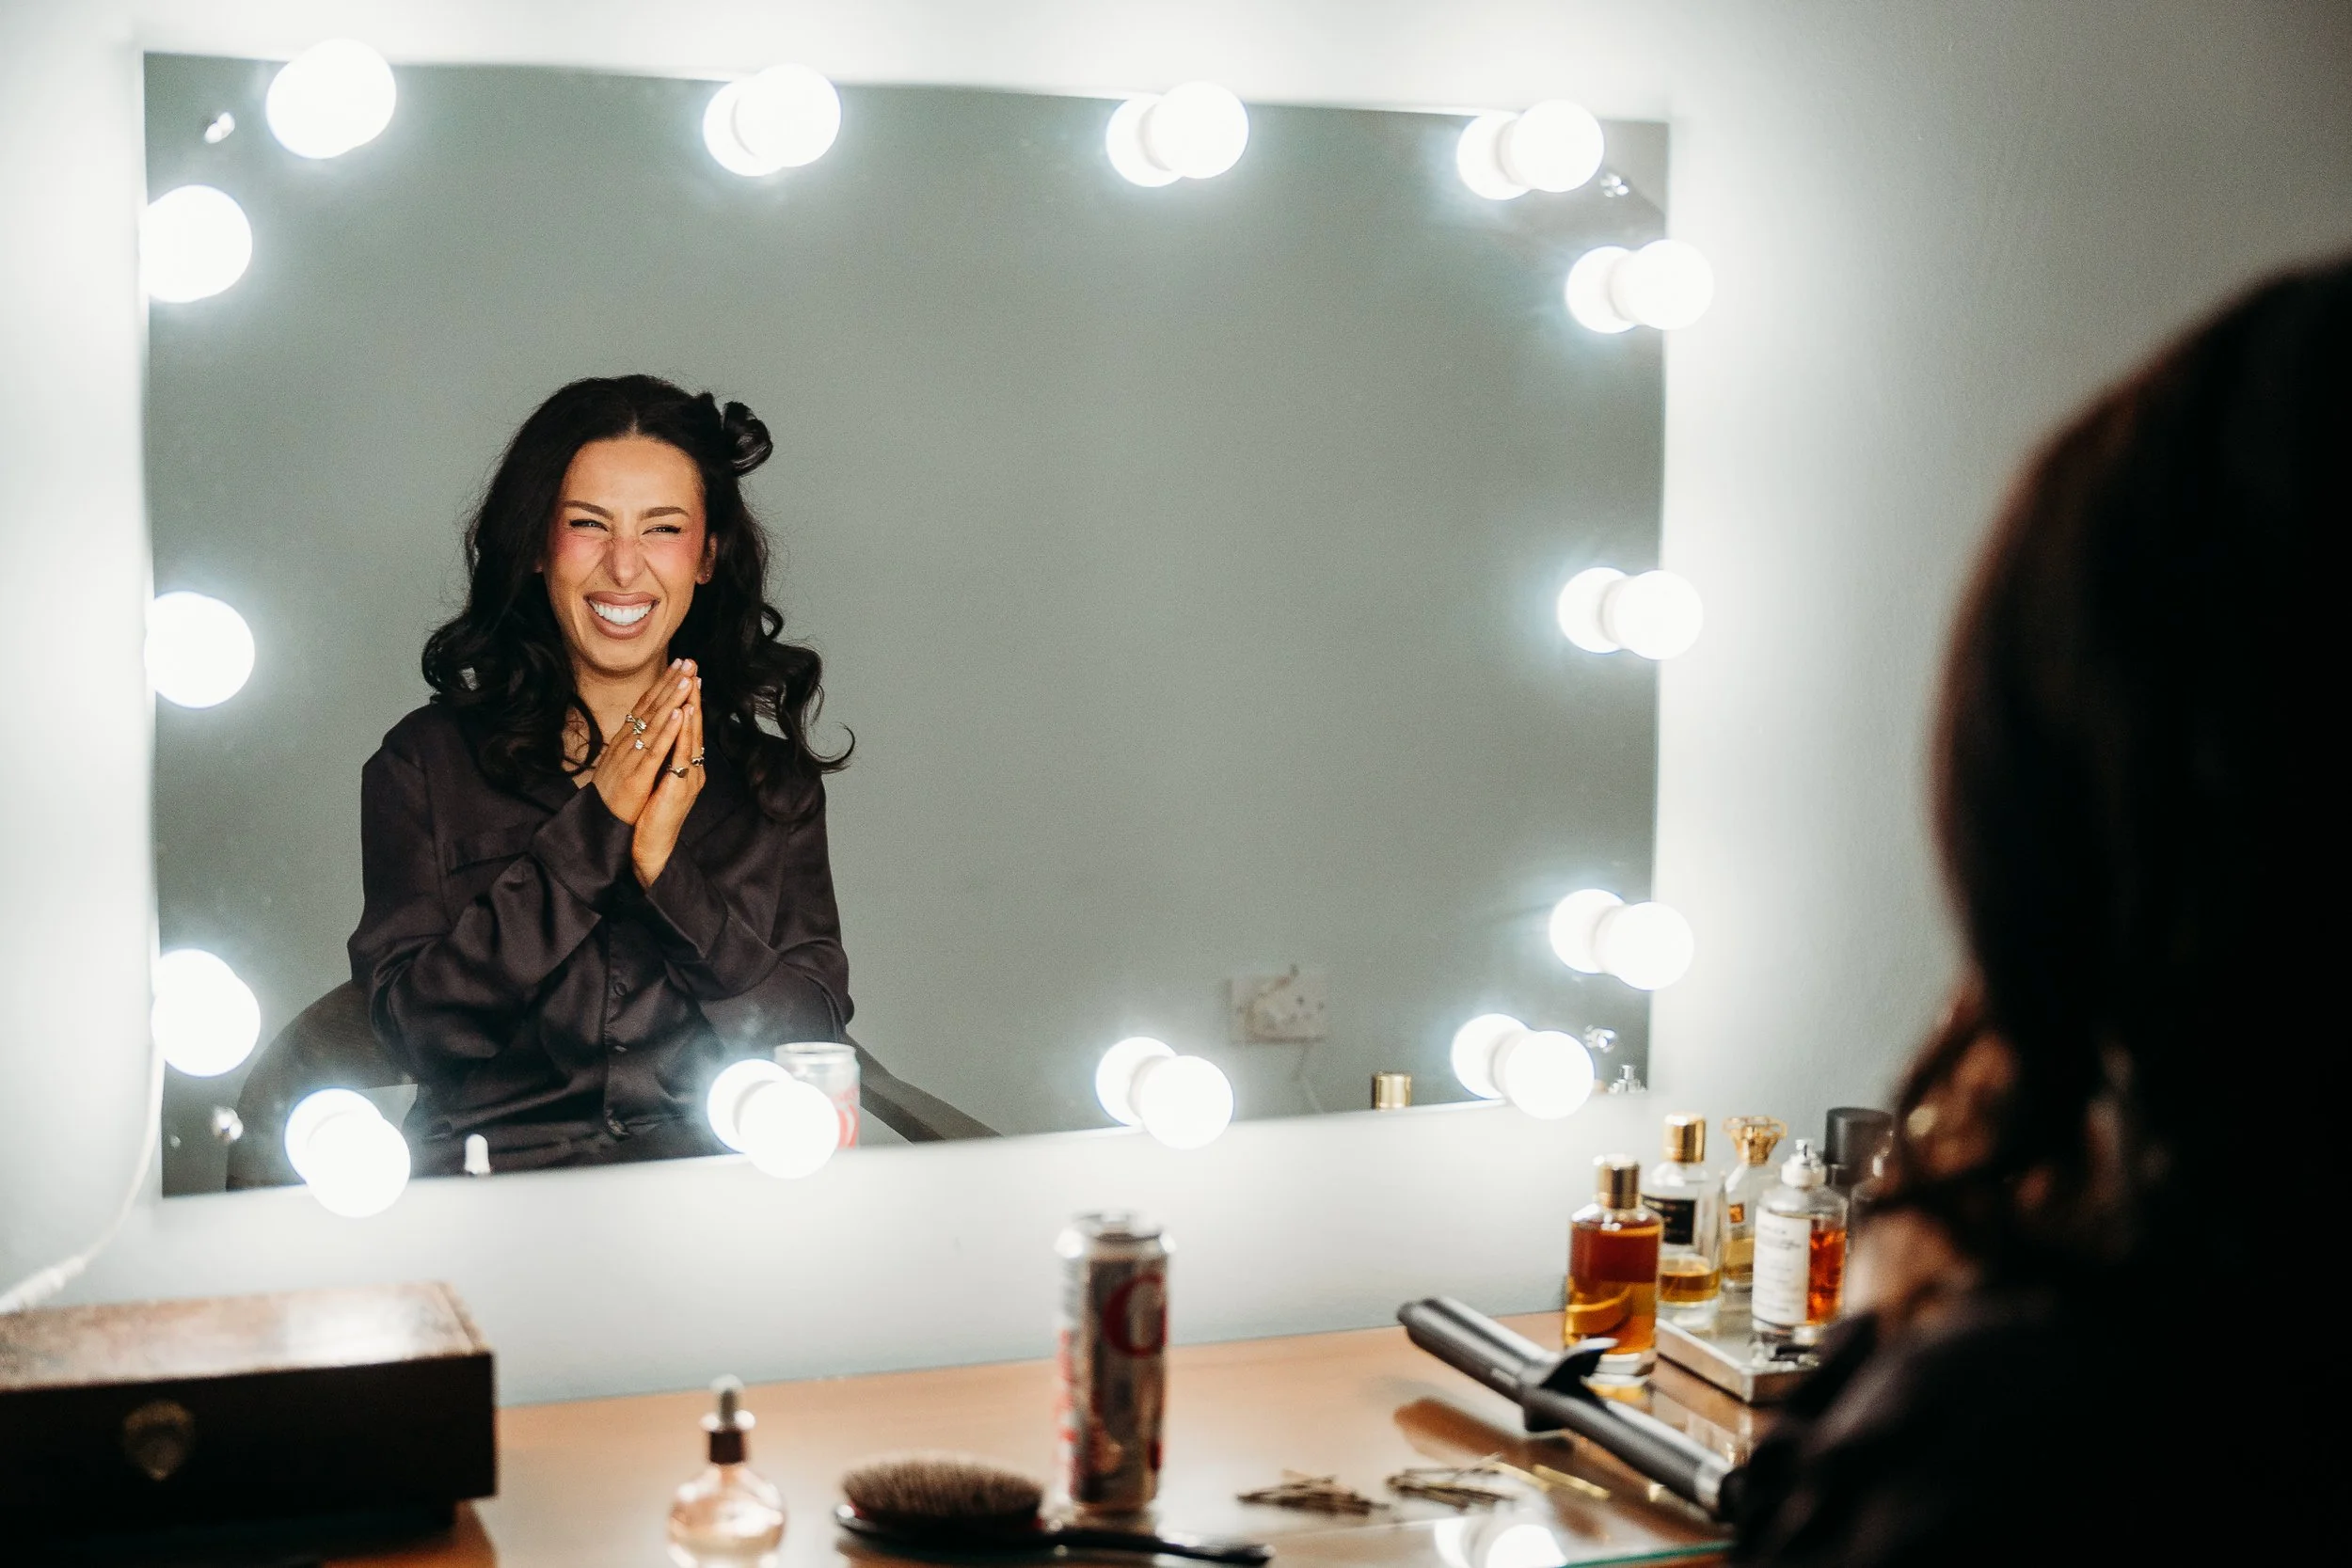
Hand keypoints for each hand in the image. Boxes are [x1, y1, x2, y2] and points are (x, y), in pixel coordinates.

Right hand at [594, 660, 694, 824]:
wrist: (599, 823)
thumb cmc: (613, 793)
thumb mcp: (622, 760)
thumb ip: (632, 741)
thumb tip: (642, 724)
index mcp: (625, 739)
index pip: (646, 705)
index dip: (662, 684)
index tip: (678, 666)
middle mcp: (627, 742)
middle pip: (651, 707)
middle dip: (670, 683)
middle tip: (688, 662)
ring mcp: (631, 757)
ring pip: (654, 723)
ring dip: (671, 699)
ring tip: (686, 679)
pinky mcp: (637, 775)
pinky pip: (654, 749)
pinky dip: (667, 730)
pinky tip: (679, 714)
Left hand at [633, 676, 703, 888]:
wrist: (652, 848)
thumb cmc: (652, 817)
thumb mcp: (657, 782)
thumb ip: (662, 761)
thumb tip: (657, 739)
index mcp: (685, 765)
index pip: (687, 726)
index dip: (686, 698)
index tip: (685, 672)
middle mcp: (691, 768)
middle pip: (693, 724)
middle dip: (691, 693)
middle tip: (692, 664)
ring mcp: (688, 777)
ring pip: (691, 735)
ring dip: (692, 705)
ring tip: (691, 679)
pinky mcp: (679, 787)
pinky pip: (682, 754)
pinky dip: (684, 732)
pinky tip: (685, 713)